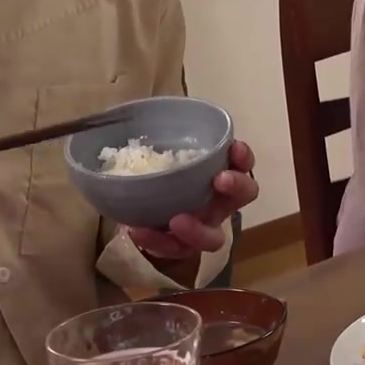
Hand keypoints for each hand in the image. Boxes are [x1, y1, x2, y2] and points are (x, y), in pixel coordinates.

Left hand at [125, 141, 257, 258]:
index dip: (242, 157)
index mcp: (219, 176)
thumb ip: (153, 141)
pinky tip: (138, 231)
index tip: (234, 146)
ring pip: (214, 236)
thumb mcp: (156, 156)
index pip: (242, 164)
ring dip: (199, 229)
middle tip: (221, 179)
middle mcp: (218, 203)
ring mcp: (201, 229)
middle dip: (237, 186)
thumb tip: (120, 115)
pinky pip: (173, 249)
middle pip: (243, 197)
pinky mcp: (179, 249)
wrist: (134, 213)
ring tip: (177, 219)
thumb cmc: (153, 176)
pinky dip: (157, 241)